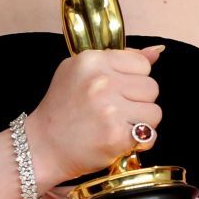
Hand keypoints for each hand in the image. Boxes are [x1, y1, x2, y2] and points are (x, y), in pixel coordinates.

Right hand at [24, 45, 164, 186]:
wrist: (42, 147)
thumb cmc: (61, 110)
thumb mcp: (78, 72)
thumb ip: (118, 59)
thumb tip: (156, 52)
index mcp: (91, 60)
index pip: (141, 64)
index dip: (132, 79)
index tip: (114, 91)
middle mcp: (100, 81)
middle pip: (151, 87)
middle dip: (137, 101)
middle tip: (113, 111)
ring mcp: (109, 109)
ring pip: (154, 111)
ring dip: (140, 122)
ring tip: (115, 125)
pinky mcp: (116, 135)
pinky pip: (149, 135)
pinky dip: (138, 141)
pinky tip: (118, 139)